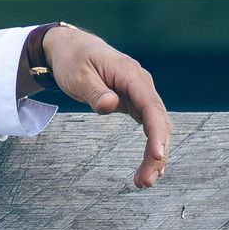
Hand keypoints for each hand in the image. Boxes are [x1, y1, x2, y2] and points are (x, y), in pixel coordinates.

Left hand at [42, 25, 170, 188]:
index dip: (157, 132)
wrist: (70, 47)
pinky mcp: (134, 103)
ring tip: (144, 182)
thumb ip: (94, 91)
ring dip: (155, 155)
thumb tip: (110, 106)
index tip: (158, 155)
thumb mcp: (77, 74)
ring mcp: (140, 94)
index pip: (151, 106)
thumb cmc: (73, 59)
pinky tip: (150, 167)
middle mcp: (141, 84)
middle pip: (158, 121)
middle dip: (157, 153)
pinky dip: (150, 146)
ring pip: (156, 127)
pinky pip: (149, 126)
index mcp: (130, 74)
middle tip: (145, 181)